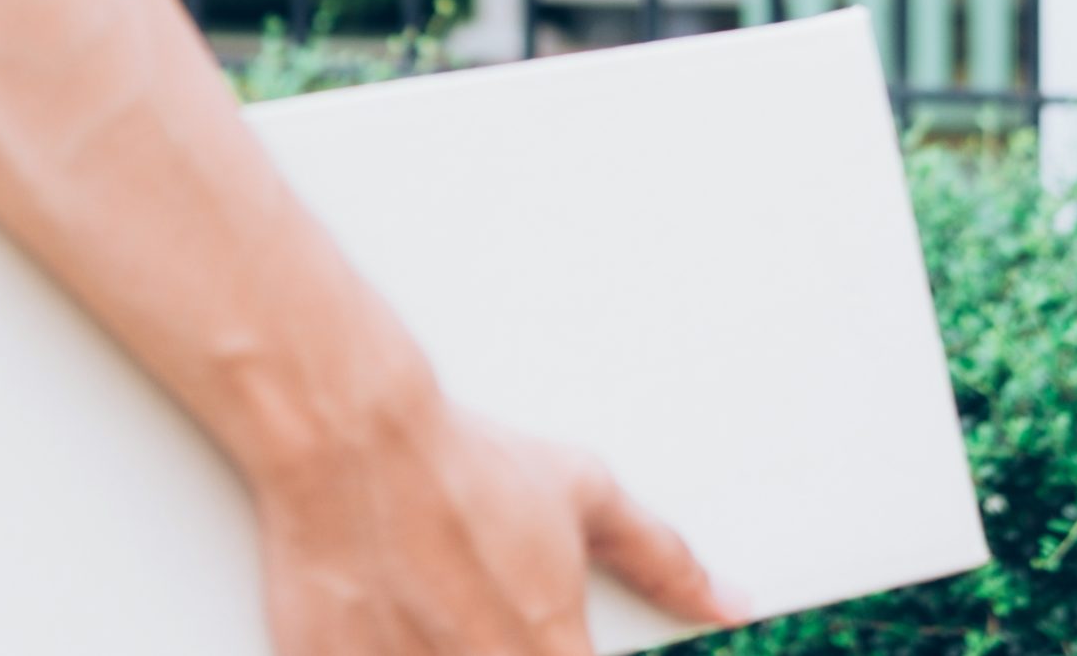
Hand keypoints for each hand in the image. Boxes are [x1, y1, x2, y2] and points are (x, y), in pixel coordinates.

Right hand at [256, 398, 745, 655]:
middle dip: (509, 649)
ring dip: (449, 652)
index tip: (562, 637)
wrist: (351, 441)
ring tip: (441, 612)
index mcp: (549, 646)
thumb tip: (726, 600)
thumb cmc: (460, 465)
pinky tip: (399, 623)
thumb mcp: (584, 494)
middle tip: (492, 614)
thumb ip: (662, 559)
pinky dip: (399, 653)